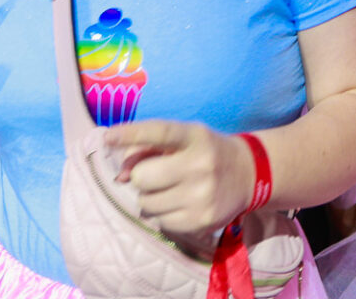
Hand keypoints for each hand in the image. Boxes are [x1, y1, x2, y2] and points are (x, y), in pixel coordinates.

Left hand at [105, 121, 253, 242]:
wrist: (248, 174)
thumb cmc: (205, 152)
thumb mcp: (184, 138)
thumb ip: (147, 148)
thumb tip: (119, 177)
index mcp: (195, 137)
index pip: (159, 132)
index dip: (130, 133)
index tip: (107, 136)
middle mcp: (201, 165)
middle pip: (142, 177)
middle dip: (141, 176)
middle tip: (156, 174)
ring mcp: (202, 196)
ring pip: (147, 204)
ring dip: (151, 197)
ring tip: (171, 189)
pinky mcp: (202, 221)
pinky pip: (161, 222)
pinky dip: (164, 214)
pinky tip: (181, 203)